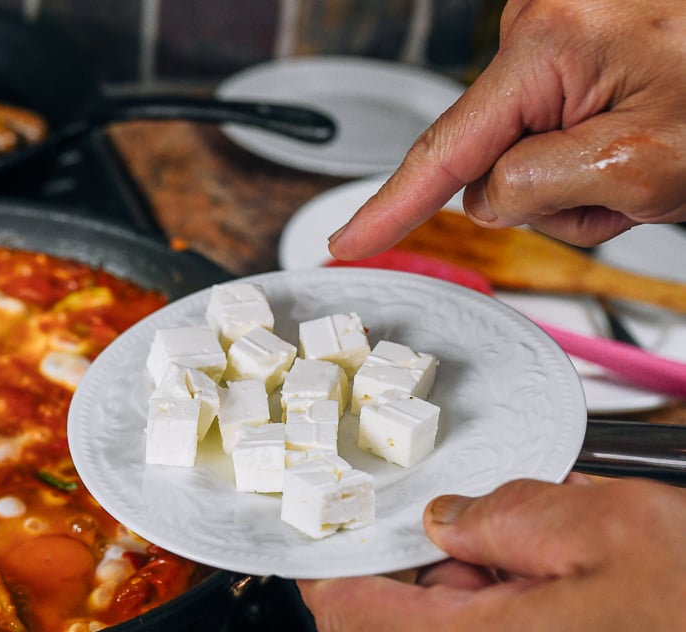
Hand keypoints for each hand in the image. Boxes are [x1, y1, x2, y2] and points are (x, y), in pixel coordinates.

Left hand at [295, 475, 685, 631]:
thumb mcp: (619, 527)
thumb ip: (504, 509)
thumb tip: (450, 515)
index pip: (340, 604)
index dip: (343, 551)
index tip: (353, 520)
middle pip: (401, 624)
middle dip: (452, 573)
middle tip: (530, 551)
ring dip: (492, 608)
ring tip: (580, 596)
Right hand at [327, 0, 685, 257]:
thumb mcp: (642, 166)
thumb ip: (536, 188)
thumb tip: (488, 196)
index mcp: (548, 43)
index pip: (444, 150)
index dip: (390, 209)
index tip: (347, 244)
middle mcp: (543, 21)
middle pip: (494, 156)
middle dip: (551, 190)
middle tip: (629, 183)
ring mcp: (561, 26)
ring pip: (528, 147)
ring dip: (583, 172)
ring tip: (649, 149)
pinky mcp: (577, 38)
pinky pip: (554, 121)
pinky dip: (594, 146)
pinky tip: (642, 131)